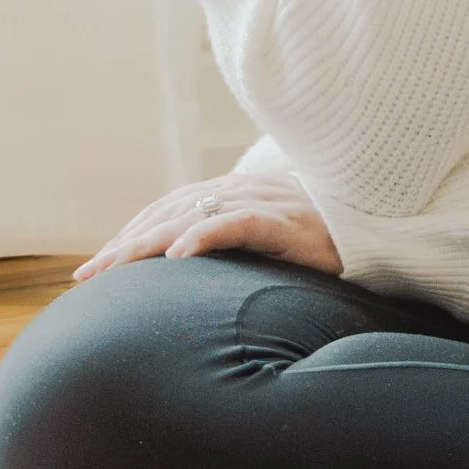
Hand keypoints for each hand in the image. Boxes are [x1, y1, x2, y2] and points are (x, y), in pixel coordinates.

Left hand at [74, 168, 342, 280]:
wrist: (380, 230)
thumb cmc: (324, 242)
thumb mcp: (268, 245)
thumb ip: (233, 248)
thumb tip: (189, 276)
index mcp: (232, 194)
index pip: (166, 212)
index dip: (128, 236)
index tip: (94, 268)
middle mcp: (241, 191)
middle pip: (168, 214)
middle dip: (124, 245)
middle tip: (88, 276)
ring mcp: (264, 203)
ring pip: (192, 216)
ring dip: (148, 242)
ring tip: (115, 266)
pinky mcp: (287, 222)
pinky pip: (239, 223)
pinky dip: (205, 235)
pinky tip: (178, 255)